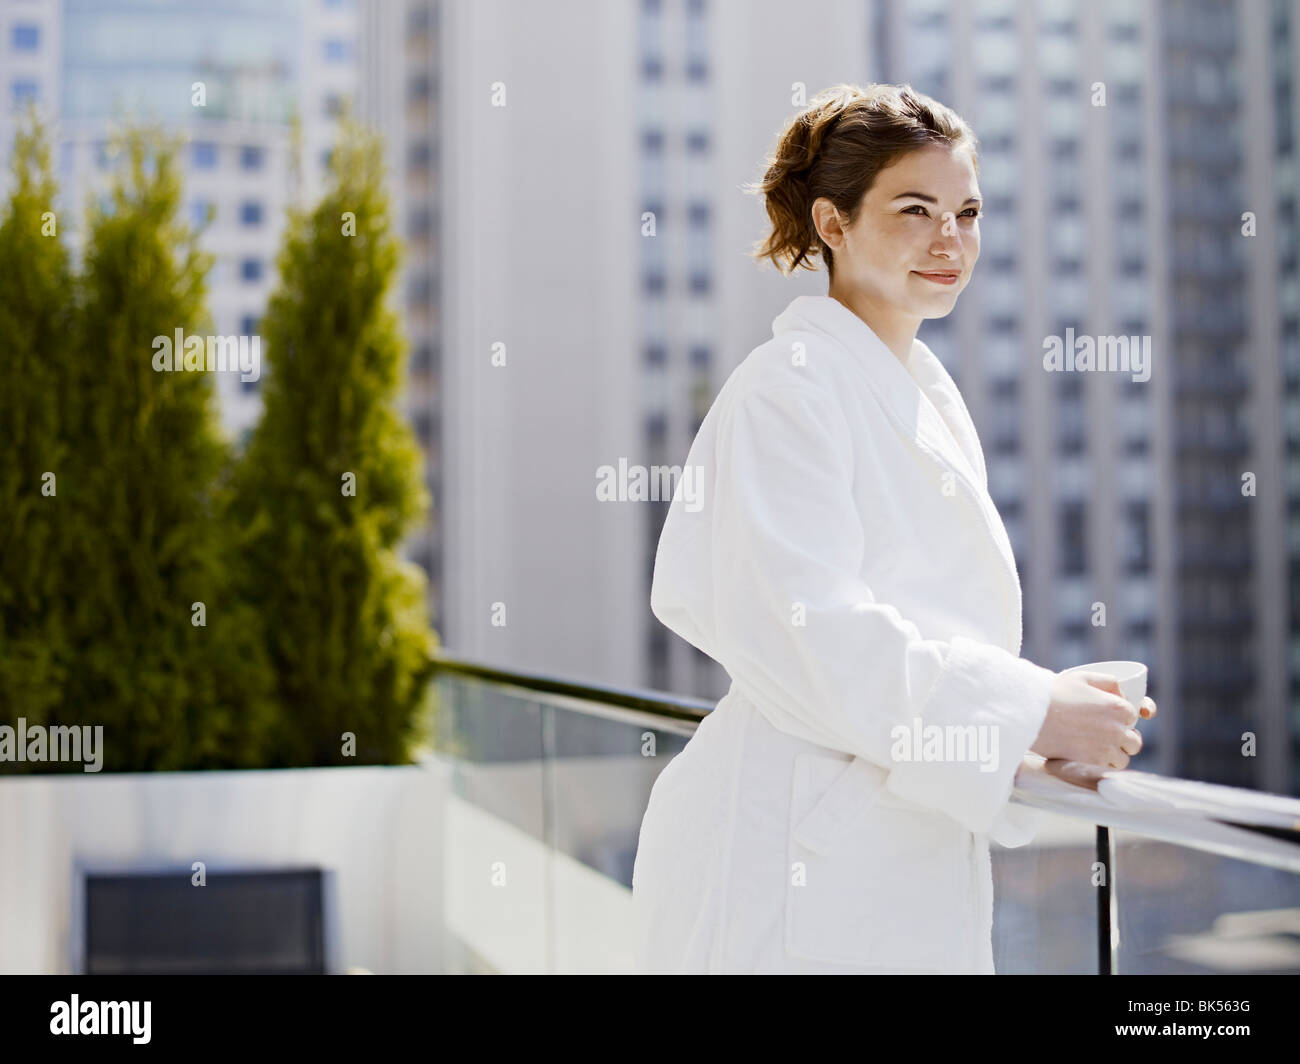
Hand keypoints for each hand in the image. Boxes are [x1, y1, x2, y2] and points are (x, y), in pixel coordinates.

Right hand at [1030, 671, 1156, 769]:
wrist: (1033, 714)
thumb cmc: (1055, 693)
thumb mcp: (1083, 677)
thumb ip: (1109, 682)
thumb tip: (1123, 695)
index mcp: (1118, 707)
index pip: (1134, 715)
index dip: (1122, 716)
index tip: (1109, 716)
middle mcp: (1118, 729)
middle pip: (1134, 740)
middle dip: (1124, 738)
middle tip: (1107, 734)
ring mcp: (1107, 747)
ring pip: (1124, 757)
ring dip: (1116, 753)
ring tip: (1100, 746)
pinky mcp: (1094, 761)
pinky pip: (1110, 767)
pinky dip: (1105, 763)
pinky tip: (1092, 754)